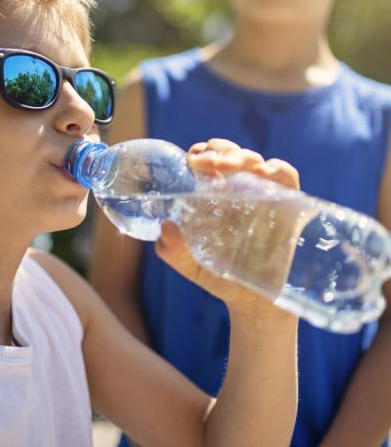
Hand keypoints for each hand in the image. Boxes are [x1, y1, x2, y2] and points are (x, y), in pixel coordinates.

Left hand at [156, 138, 299, 321]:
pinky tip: (264, 173)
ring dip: (241, 156)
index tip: (193, 161)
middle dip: (219, 150)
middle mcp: (237, 189)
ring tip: (229, 167)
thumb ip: (173, 249)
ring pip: (254, 160)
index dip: (200, 152)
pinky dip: (277, 168)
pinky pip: (286, 176)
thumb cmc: (220, 277)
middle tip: (208, 164)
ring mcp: (263, 195)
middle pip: (229, 153)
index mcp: (213, 195)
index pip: (206, 159)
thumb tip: (166, 226)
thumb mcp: (190, 265)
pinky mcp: (288, 205)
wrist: (255, 304)